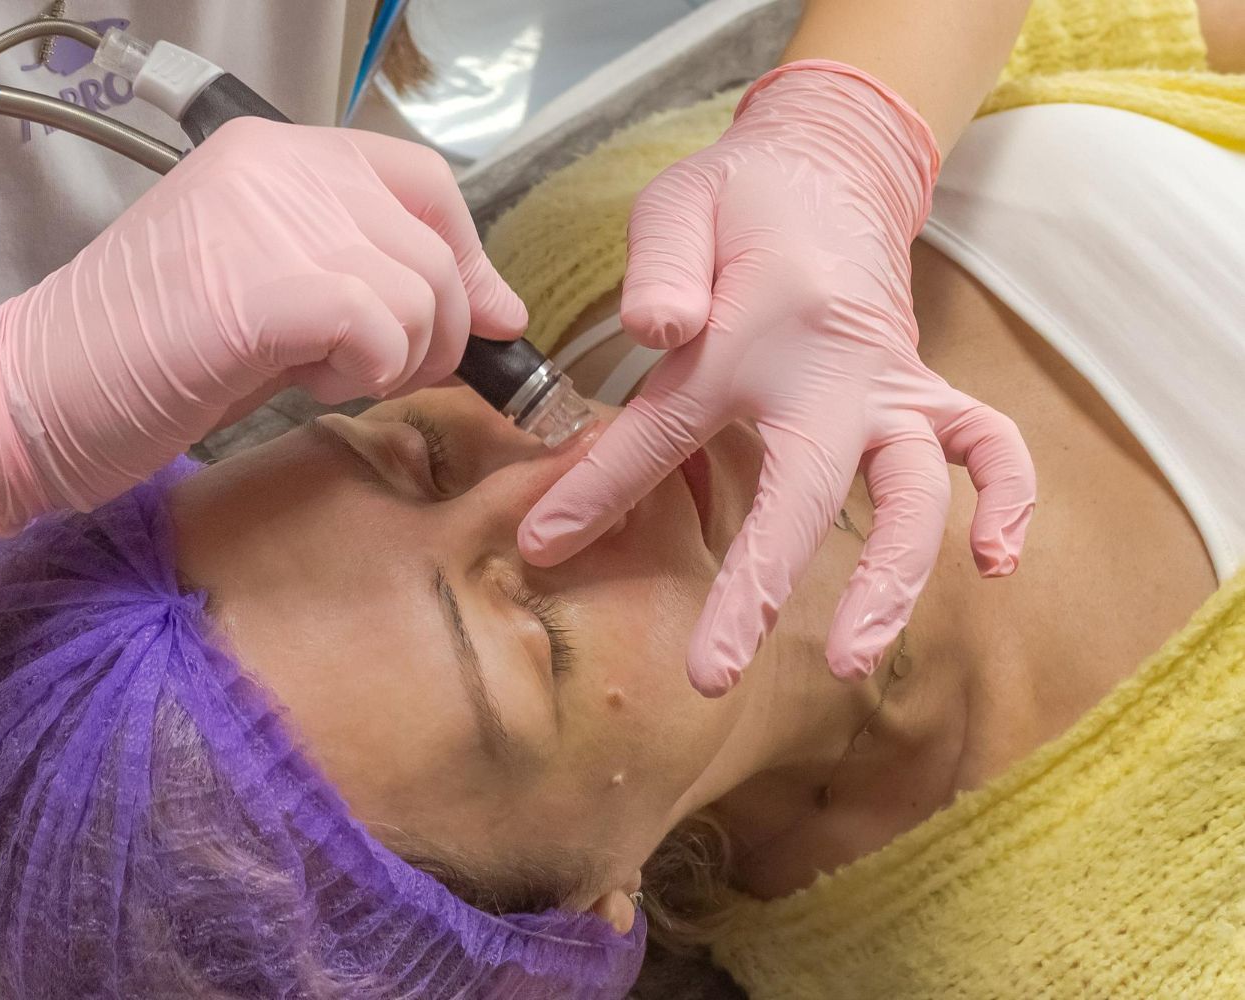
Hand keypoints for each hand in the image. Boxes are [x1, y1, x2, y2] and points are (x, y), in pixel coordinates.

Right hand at [0, 119, 523, 535]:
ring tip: (322, 377)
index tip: (480, 320)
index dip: (466, 256)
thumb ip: (373, 279)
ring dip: (395, 359)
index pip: (422, 180)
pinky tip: (307, 385)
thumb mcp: (275, 292)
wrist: (36, 391)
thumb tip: (499, 310)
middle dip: (437, 331)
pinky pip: (380, 328)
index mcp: (272, 150)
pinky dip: (364, 373)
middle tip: (380, 373)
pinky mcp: (260, 285)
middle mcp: (274, 164)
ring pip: (417, 292)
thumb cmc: (150, 353)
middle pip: (431, 245)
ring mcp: (266, 216)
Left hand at [519, 61, 1034, 693]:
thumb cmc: (737, 202)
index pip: (665, 427)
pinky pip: (989, 446)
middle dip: (761, 588)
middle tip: (714, 674)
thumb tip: (652, 331)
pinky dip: (1009, 500)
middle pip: (805, 492)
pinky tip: (996, 563)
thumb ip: (657, 273)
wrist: (827, 166)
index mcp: (756, 331)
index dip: (598, 489)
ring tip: (850, 661)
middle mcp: (837, 371)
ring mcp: (892, 387)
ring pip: (915, 492)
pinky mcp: (922, 394)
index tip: (545, 547)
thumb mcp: (676, 213)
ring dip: (891, 582)